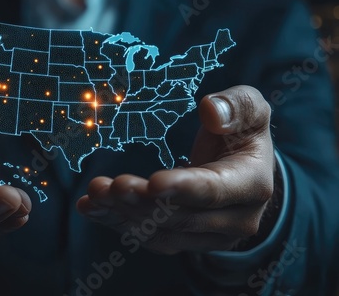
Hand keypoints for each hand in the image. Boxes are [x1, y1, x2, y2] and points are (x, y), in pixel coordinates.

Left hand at [77, 85, 275, 253]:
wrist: (244, 170)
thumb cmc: (242, 134)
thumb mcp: (250, 111)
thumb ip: (237, 106)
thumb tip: (210, 109)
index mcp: (251, 185)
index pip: (214, 191)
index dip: (183, 188)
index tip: (153, 182)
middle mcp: (234, 220)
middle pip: (181, 216)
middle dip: (141, 201)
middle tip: (109, 185)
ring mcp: (208, 236)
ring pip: (161, 232)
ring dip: (123, 214)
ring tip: (94, 194)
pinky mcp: (186, 239)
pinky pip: (150, 237)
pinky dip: (118, 222)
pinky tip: (92, 208)